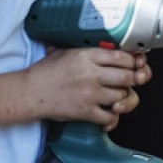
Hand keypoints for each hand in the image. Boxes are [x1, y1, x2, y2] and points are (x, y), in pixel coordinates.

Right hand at [26, 48, 150, 129]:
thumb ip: (87, 49)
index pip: (121, 56)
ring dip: (122, 97)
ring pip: (122, 96)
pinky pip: (110, 116)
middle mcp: (91, 74)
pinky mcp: (85, 111)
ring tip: (116, 95)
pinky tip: (107, 113)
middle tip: (130, 80)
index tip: (133, 64)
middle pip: (127, 77)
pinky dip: (112, 117)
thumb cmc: (45, 72)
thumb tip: (107, 45)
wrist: (30, 93)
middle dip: (132, 79)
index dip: (132, 61)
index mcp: (86, 56)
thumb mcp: (65, 51)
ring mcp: (89, 94)